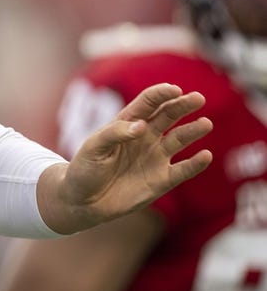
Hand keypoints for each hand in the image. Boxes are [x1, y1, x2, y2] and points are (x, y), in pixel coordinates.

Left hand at [38, 83, 212, 234]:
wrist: (83, 201)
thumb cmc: (85, 168)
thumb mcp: (94, 147)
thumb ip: (115, 134)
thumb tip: (141, 126)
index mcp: (126, 124)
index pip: (147, 103)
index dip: (161, 94)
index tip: (175, 89)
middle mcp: (145, 137)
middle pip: (168, 116)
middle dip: (182, 106)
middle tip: (198, 98)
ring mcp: (155, 157)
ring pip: (179, 140)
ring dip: (192, 131)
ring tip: (205, 123)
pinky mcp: (162, 180)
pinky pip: (183, 170)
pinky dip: (195, 164)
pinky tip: (206, 156)